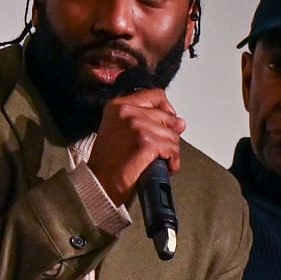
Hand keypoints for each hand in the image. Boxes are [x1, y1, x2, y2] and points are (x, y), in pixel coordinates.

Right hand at [86, 88, 186, 204]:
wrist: (100, 184)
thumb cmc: (109, 163)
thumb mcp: (122, 132)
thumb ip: (149, 121)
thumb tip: (179, 122)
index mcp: (119, 105)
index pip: (156, 95)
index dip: (166, 110)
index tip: (165, 124)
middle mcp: (127, 112)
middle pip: (167, 117)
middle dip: (169, 136)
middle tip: (158, 150)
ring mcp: (137, 126)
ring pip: (172, 135)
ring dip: (170, 152)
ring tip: (157, 161)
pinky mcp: (146, 142)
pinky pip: (172, 149)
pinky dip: (172, 162)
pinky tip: (163, 167)